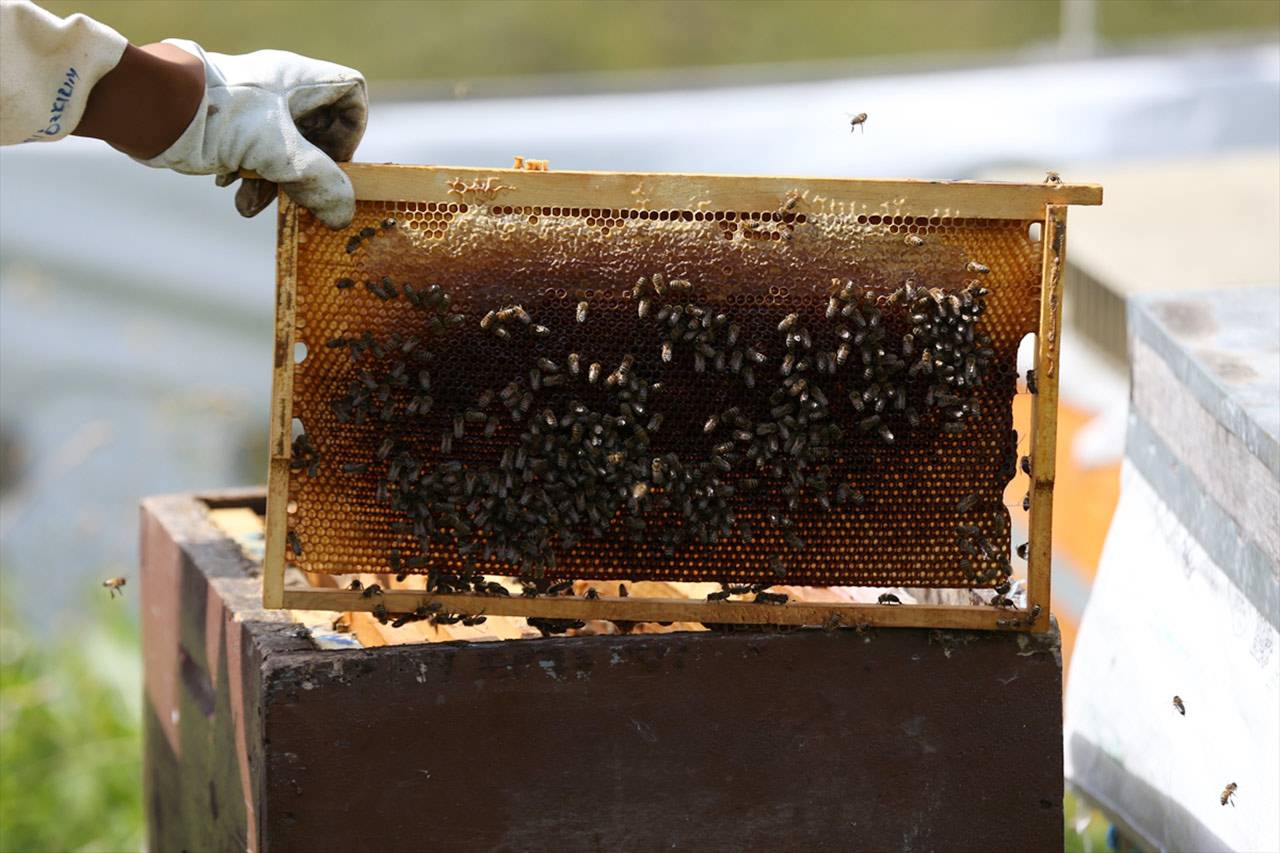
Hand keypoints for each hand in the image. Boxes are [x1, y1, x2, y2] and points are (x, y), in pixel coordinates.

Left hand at [142, 41, 366, 228]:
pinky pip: (256, 151)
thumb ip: (319, 184)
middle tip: (299, 195)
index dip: (351, 131)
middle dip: (308, 170)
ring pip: (286, 146)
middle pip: (319, 130)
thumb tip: (344, 215)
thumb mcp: (279, 155)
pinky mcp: (230, 122)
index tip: (335, 161)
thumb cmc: (219, 120)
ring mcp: (254, 104)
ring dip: (277, 182)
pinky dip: (251, 175)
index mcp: (299, 79)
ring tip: (255, 203)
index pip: (351, 93)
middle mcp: (280, 87)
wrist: (151, 110)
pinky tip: (233, 192)